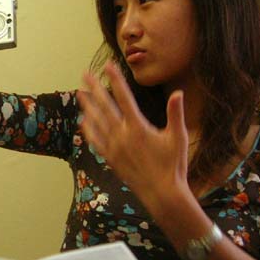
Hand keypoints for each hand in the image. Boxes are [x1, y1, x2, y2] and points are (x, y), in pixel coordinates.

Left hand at [77, 62, 190, 217]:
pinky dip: (88, 129)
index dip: (116, 80)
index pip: (124, 97)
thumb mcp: (179, 138)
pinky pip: (95, 141)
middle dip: (94, 88)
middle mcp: (122, 135)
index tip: (108, 66)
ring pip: (96, 121)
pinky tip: (83, 121)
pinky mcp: (111, 158)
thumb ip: (176, 114)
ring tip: (80, 92)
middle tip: (84, 74)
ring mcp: (114, 147)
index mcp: (139, 127)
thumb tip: (178, 93)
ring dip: (87, 106)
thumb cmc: (173, 165)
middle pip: (105, 106)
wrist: (162, 194)